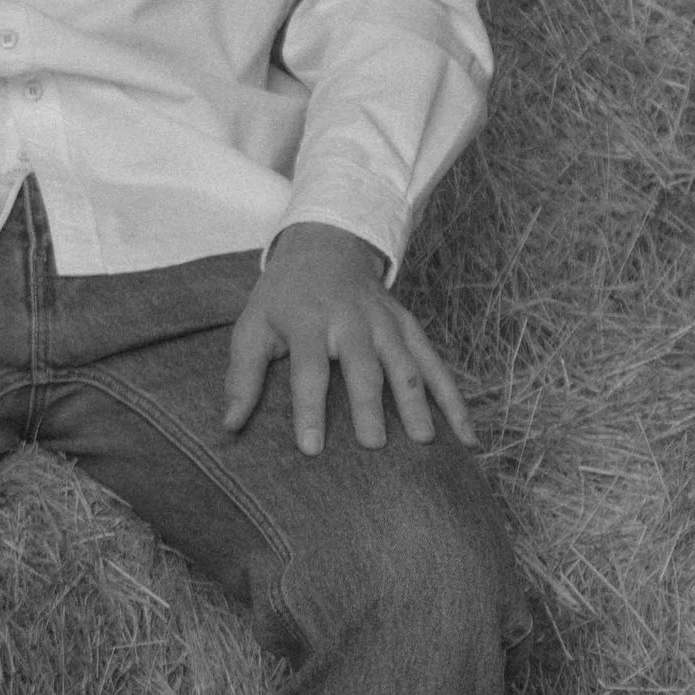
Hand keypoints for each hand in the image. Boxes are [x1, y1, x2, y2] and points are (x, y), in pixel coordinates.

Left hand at [223, 221, 476, 455]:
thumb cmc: (283, 298)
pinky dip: (453, 398)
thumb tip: (229, 424)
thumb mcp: (252, 326)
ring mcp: (386, 322)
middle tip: (374, 446)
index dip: (309, 409)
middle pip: (364, 367)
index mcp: (309, 321)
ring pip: (406, 364)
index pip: (308, 370)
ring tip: (425, 443)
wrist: (326, 246)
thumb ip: (242, 375)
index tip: (311, 448)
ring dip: (417, 403)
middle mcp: (352, 320)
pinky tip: (465, 434)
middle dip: (369, 407)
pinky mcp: (408, 327)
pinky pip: (434, 364)